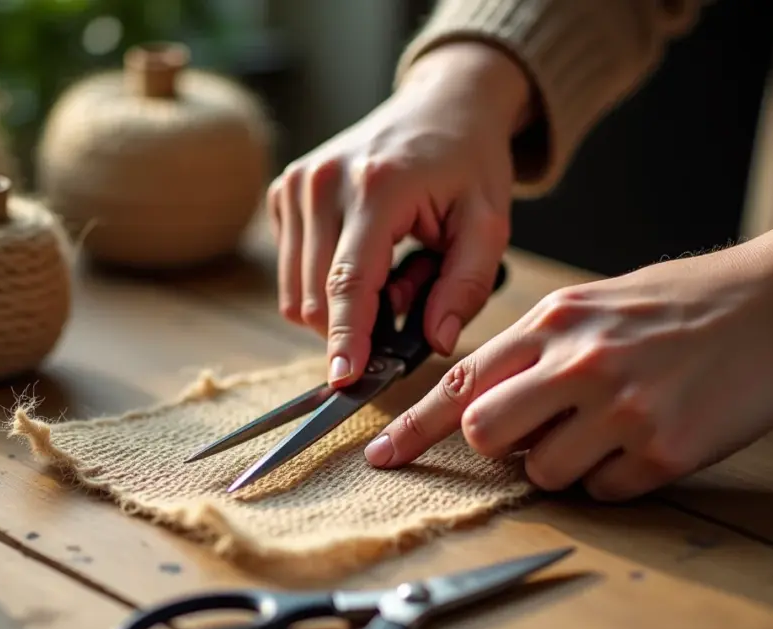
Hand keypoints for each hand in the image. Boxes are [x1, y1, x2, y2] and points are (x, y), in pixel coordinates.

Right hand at [267, 42, 532, 385]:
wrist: (440, 105)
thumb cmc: (468, 163)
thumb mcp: (489, 223)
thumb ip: (465, 286)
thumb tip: (436, 342)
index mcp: (377, 186)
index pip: (349, 281)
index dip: (347, 338)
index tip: (344, 380)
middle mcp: (322, 182)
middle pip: (316, 297)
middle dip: (361, 323)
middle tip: (413, 295)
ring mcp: (295, 185)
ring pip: (296, 292)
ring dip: (343, 307)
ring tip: (394, 272)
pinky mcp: (283, 192)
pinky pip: (292, 271)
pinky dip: (327, 283)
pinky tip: (366, 255)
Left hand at [365, 217, 772, 499]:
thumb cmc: (683, 302)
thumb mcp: (596, 303)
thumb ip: (535, 348)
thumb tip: (485, 399)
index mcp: (555, 321)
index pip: (461, 381)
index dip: (413, 425)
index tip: (382, 455)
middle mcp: (579, 363)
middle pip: (485, 435)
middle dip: (498, 445)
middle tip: (535, 430)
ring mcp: (621, 409)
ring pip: (541, 473)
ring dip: (562, 463)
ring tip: (607, 426)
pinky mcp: (663, 451)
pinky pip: (602, 491)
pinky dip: (612, 477)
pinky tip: (645, 439)